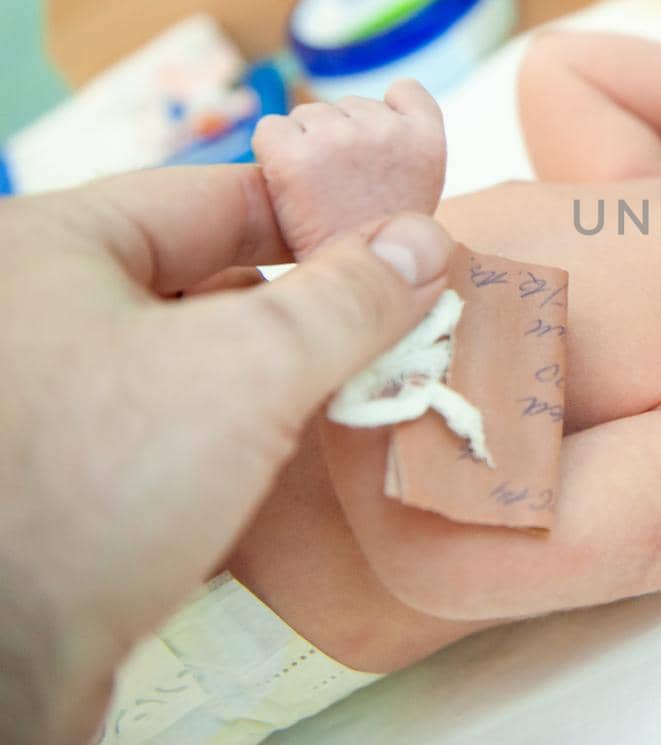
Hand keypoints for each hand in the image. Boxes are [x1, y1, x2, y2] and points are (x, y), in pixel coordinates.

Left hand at [0, 164, 449, 743]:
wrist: (5, 661)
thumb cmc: (101, 482)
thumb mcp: (251, 366)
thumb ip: (347, 298)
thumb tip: (423, 242)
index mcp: (47, 245)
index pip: (215, 194)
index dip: (320, 213)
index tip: (400, 239)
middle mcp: (28, 309)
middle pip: (203, 274)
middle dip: (305, 301)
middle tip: (393, 320)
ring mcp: (37, 397)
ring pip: (188, 355)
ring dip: (274, 373)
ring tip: (360, 388)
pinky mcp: (53, 475)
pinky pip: (163, 422)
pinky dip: (231, 429)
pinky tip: (289, 453)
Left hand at [253, 79, 446, 257]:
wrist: (347, 287)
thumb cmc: (379, 241)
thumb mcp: (420, 189)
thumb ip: (403, 148)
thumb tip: (370, 115)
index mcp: (426, 140)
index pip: (405, 91)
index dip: (388, 112)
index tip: (381, 148)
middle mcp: (385, 130)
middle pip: (347, 106)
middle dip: (340, 138)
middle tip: (345, 187)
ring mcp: (337, 139)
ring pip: (307, 116)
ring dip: (306, 145)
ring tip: (318, 191)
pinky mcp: (292, 154)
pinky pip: (269, 129)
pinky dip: (271, 154)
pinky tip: (288, 184)